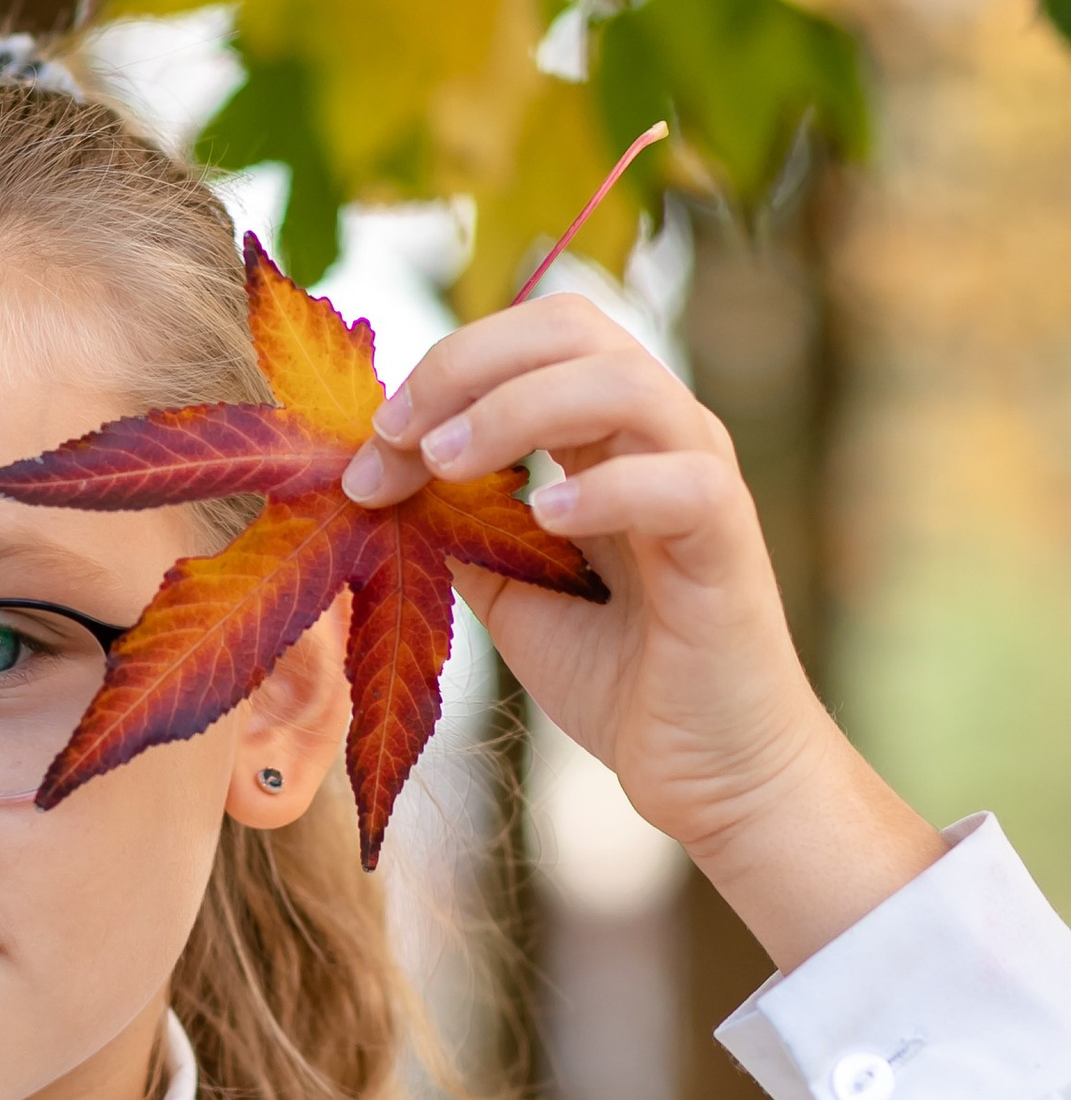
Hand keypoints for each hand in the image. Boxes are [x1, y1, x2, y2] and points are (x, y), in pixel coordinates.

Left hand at [338, 293, 941, 971]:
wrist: (709, 772)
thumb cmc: (616, 676)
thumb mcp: (507, 590)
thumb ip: (459, 527)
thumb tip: (378, 478)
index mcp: (606, 434)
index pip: (531, 338)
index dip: (444, 367)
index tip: (372, 442)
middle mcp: (659, 434)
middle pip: (573, 327)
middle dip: (466, 364)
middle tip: (396, 433)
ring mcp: (700, 478)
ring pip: (626, 382)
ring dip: (518, 408)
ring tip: (445, 463)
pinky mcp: (727, 540)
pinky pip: (681, 478)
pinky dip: (607, 486)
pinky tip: (546, 518)